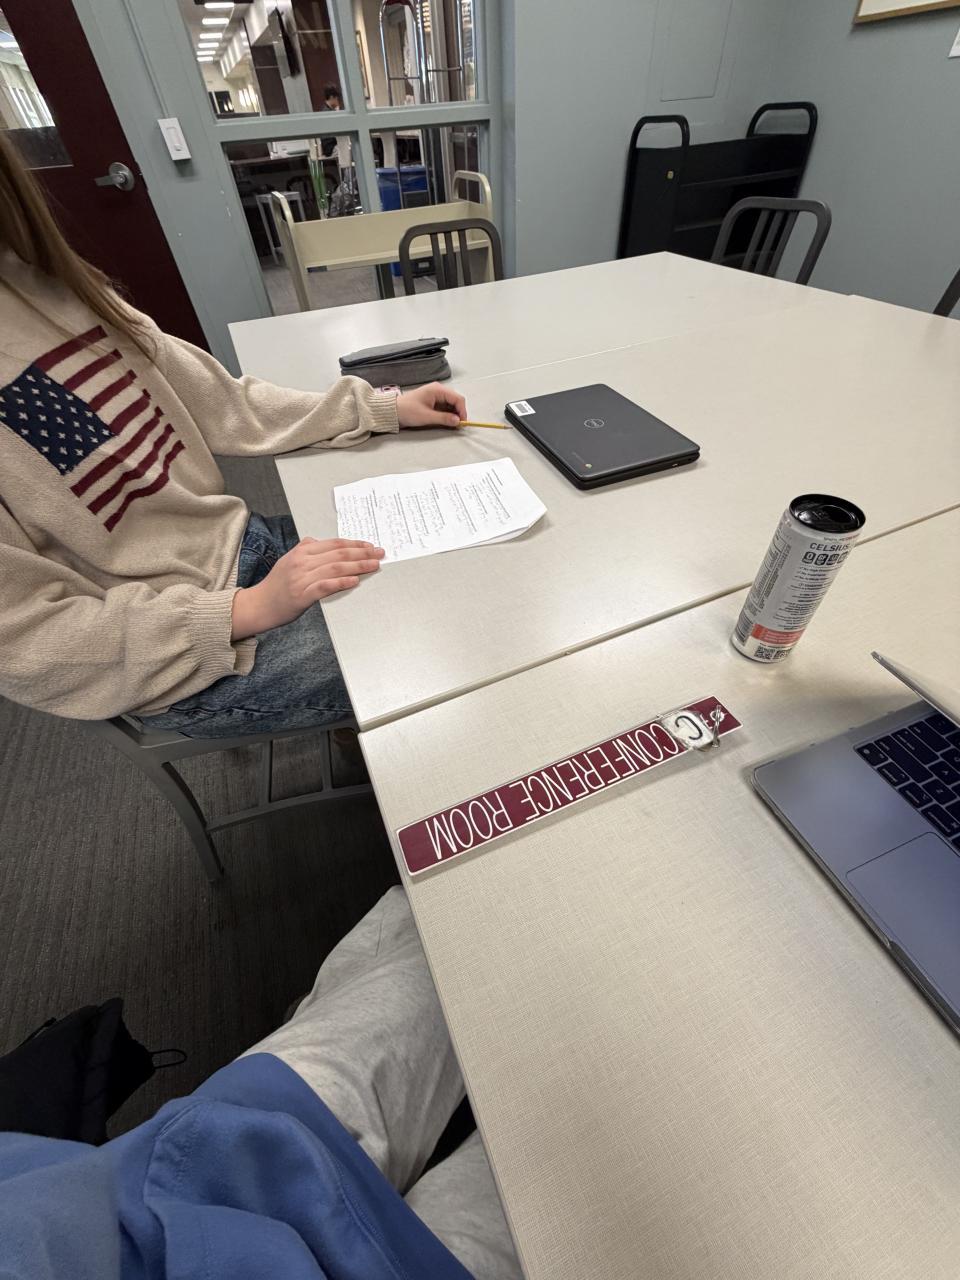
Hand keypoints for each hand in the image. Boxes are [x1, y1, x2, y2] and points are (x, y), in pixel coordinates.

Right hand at [231, 538, 383, 638]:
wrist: (258, 605)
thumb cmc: (276, 585)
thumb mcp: (287, 561)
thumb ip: (303, 550)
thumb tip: (315, 540)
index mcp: (301, 552)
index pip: (333, 544)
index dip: (354, 544)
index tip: (370, 546)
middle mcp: (302, 562)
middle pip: (338, 554)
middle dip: (362, 553)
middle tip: (379, 554)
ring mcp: (301, 578)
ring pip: (335, 568)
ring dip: (358, 566)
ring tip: (374, 566)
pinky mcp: (302, 595)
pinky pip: (325, 586)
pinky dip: (341, 582)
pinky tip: (354, 581)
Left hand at [396, 381, 466, 428]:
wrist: (393, 411)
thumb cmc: (407, 410)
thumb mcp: (427, 416)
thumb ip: (444, 419)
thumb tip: (457, 421)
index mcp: (437, 390)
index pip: (457, 398)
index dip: (462, 411)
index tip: (462, 422)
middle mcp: (438, 390)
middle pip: (456, 400)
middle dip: (459, 412)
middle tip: (458, 424)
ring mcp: (436, 395)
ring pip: (451, 404)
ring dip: (453, 414)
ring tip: (452, 424)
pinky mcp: (433, 401)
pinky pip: (445, 407)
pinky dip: (447, 414)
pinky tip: (446, 421)